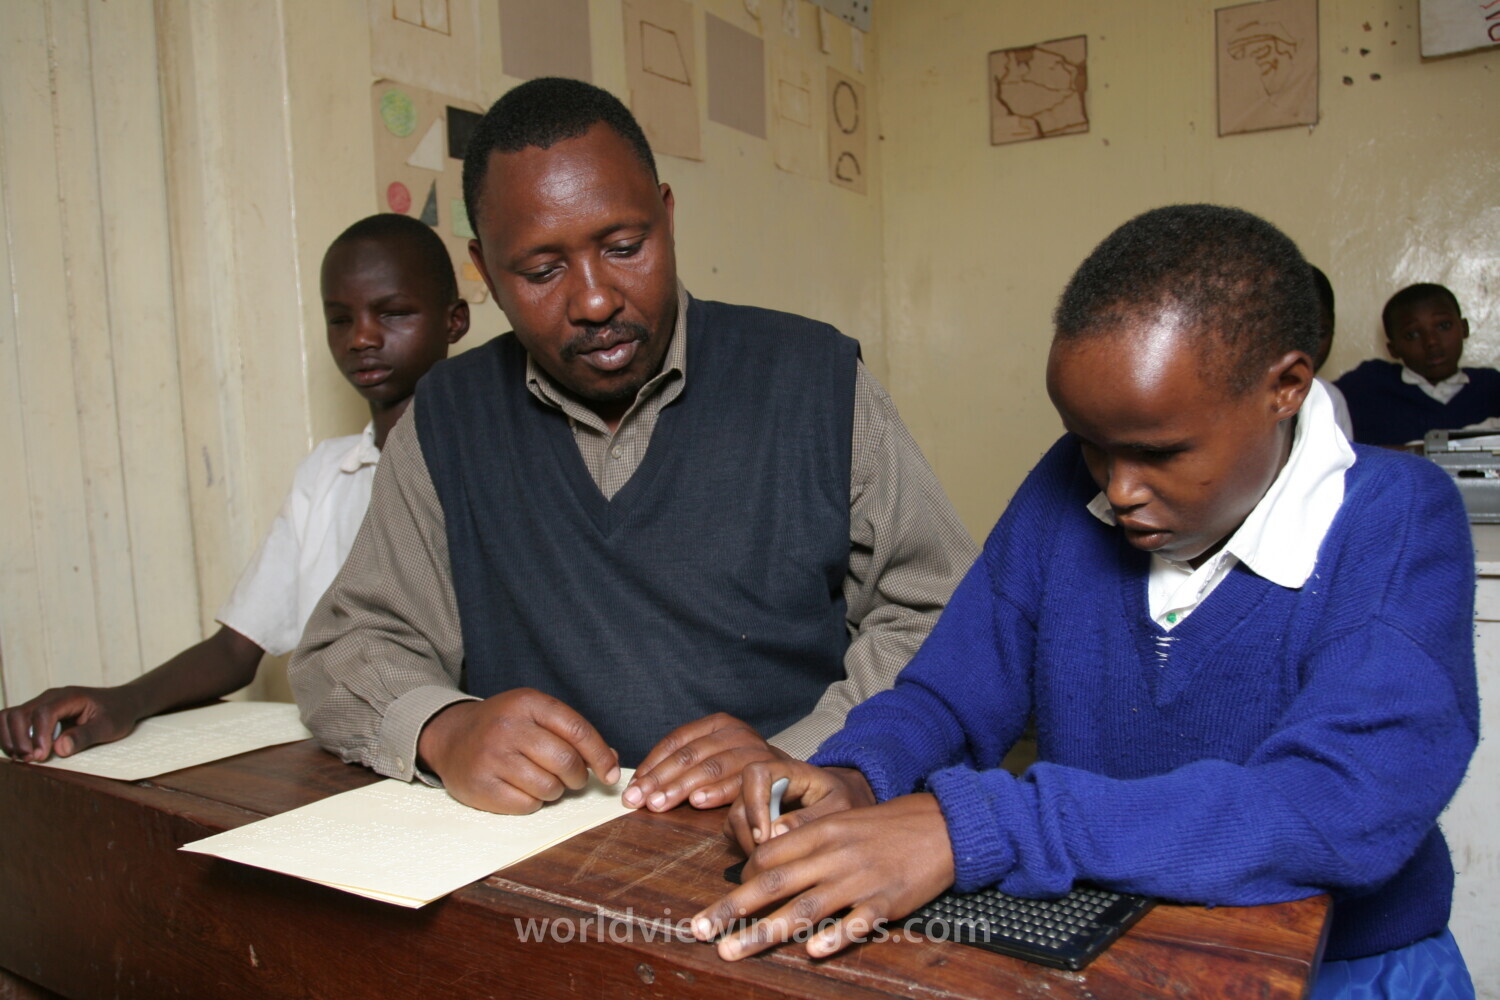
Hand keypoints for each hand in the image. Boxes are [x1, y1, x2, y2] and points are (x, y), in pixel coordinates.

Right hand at [0, 686, 142, 761]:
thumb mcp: (109, 727)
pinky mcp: (35, 714)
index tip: (41, 757)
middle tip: (31, 761)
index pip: (43, 713)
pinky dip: (8, 737)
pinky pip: (11, 722)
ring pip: (9, 716)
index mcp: (69, 697)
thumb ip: (85, 736)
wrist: (120, 702)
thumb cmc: (116, 713)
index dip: (38, 737)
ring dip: (9, 739)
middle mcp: (49, 697)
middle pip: (18, 714)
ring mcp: (40, 704)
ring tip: (23, 758)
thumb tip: (59, 748)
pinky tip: (21, 752)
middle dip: (19, 740)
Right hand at [416, 688, 619, 813]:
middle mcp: (508, 727)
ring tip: (541, 780)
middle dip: (578, 777)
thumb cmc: (503, 727)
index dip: (600, 756)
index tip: (611, 774)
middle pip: (566, 762)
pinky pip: (526, 805)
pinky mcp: (481, 785)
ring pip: (548, 787)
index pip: (577, 730)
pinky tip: (521, 788)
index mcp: (528, 703)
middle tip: (572, 778)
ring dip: (554, 790)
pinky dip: (532, 802)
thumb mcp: (535, 715)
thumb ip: (571, 733)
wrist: (450, 737)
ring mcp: (492, 757)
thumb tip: (612, 760)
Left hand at [623, 712, 784, 811]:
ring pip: (709, 767)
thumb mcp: (715, 758)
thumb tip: (641, 787)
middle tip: (639, 801)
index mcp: (717, 724)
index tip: (633, 788)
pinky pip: (738, 782)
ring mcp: (753, 749)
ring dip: (681, 788)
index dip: (652, 765)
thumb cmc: (744, 771)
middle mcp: (735, 732)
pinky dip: (716, 792)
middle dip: (660, 780)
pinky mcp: (769, 769)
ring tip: (659, 804)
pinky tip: (697, 802)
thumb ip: (684, 766)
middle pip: (689, 755)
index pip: (676, 742)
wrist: (793, 777)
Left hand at [693, 793, 954, 961]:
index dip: (742, 880)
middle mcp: (833, 855)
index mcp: (820, 833)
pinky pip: (858, 921)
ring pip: (806, 907)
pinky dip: (835, 937)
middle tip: (699, 929)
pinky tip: (814, 953)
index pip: (768, 856)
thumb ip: (804, 842)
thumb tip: (763, 864)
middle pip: (774, 882)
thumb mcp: (840, 824)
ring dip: (765, 931)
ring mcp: (860, 879)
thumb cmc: (882, 829)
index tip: (724, 903)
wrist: (940, 825)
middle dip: (732, 908)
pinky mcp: (888, 900)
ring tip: (733, 949)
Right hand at [723, 761, 875, 853]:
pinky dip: (746, 848)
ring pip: (734, 821)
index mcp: (788, 771)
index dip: (754, 803)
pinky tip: (770, 860)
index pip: (756, 774)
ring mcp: (757, 800)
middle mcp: (766, 783)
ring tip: (773, 863)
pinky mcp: (754, 818)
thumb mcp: (839, 807)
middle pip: (740, 803)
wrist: (849, 803)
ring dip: (747, 845)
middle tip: (771, 860)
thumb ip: (812, 817)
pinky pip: (737, 833)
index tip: (764, 836)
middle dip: (750, 835)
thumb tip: (776, 833)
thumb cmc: (846, 800)